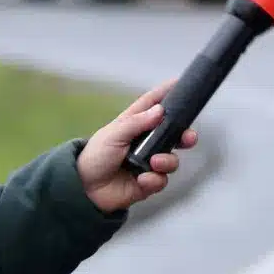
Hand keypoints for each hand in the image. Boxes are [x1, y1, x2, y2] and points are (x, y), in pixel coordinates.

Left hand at [76, 79, 195, 214]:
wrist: (84, 189)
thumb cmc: (95, 156)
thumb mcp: (113, 134)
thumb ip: (137, 123)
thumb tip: (159, 110)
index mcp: (133, 125)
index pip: (152, 105)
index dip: (165, 94)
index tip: (180, 83)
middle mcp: (144, 143)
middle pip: (173, 135)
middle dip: (185, 135)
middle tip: (189, 137)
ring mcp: (147, 163)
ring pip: (171, 159)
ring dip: (167, 161)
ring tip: (154, 163)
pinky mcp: (147, 183)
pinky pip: (161, 180)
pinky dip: (154, 180)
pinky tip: (142, 180)